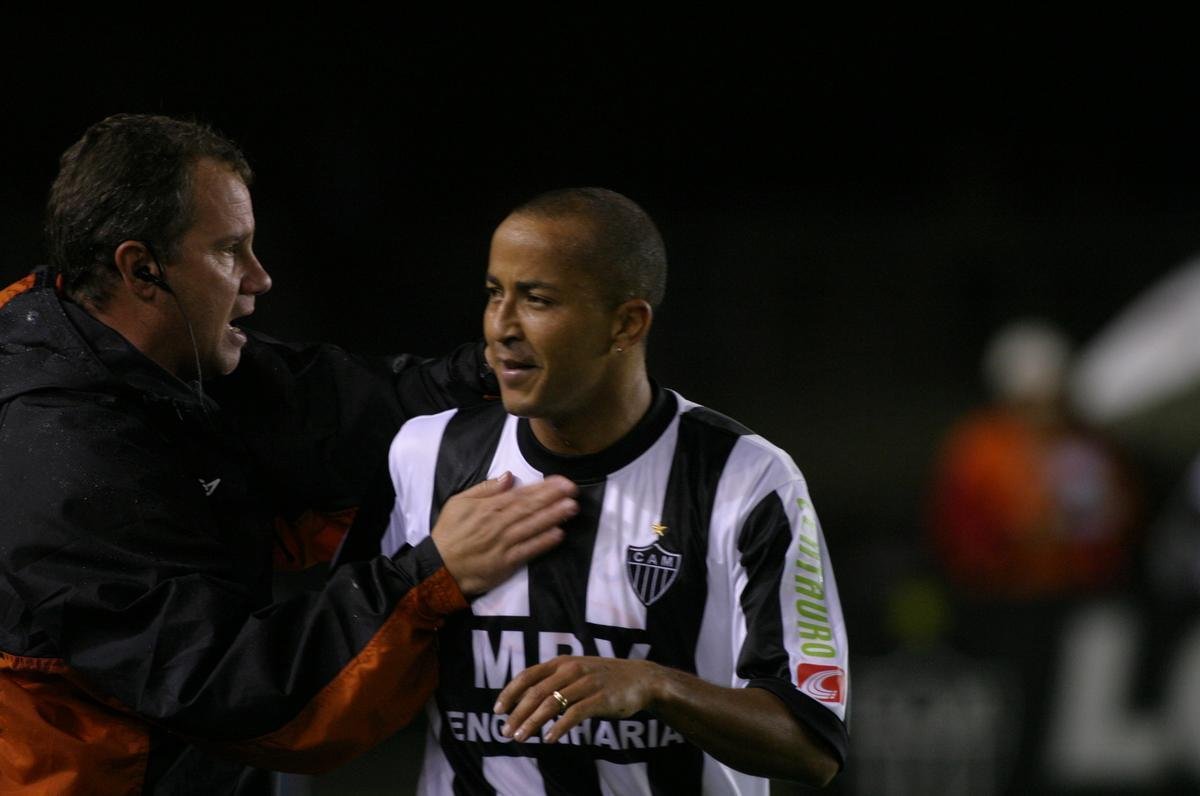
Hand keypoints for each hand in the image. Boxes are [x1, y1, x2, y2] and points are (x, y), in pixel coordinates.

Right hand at [431, 473, 576, 594]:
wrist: (438, 568)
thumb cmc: (449, 533)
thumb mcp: (459, 503)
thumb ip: (484, 489)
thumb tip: (508, 476)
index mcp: (488, 507)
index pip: (520, 494)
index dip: (543, 488)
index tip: (561, 481)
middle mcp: (498, 523)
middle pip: (529, 508)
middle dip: (553, 498)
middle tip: (573, 489)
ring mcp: (503, 543)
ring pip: (532, 526)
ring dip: (553, 516)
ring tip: (572, 507)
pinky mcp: (506, 563)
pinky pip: (528, 550)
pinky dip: (543, 542)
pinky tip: (559, 534)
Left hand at [494, 656, 660, 742]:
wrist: (641, 680)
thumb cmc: (603, 679)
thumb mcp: (576, 674)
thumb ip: (553, 684)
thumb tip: (526, 705)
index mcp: (562, 662)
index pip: (527, 675)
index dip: (510, 693)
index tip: (497, 710)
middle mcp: (571, 669)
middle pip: (536, 692)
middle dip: (517, 713)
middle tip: (505, 731)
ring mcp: (586, 683)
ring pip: (551, 704)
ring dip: (532, 722)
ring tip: (521, 737)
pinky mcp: (600, 698)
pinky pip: (574, 714)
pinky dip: (559, 727)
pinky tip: (549, 739)